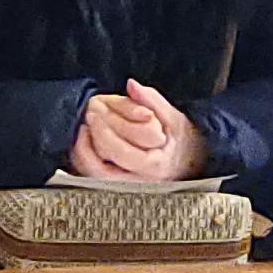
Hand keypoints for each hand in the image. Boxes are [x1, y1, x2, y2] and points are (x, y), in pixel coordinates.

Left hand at [68, 82, 205, 181]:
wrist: (190, 163)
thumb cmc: (180, 140)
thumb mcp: (173, 117)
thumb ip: (152, 100)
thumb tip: (132, 85)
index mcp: (155, 165)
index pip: (122, 152)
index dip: (105, 132)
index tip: (95, 112)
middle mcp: (140, 182)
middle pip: (104, 170)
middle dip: (90, 142)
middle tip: (87, 117)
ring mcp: (127, 187)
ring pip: (95, 177)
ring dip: (83, 153)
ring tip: (82, 129)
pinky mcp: (118, 186)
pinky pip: (94, 178)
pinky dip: (85, 160)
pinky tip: (84, 141)